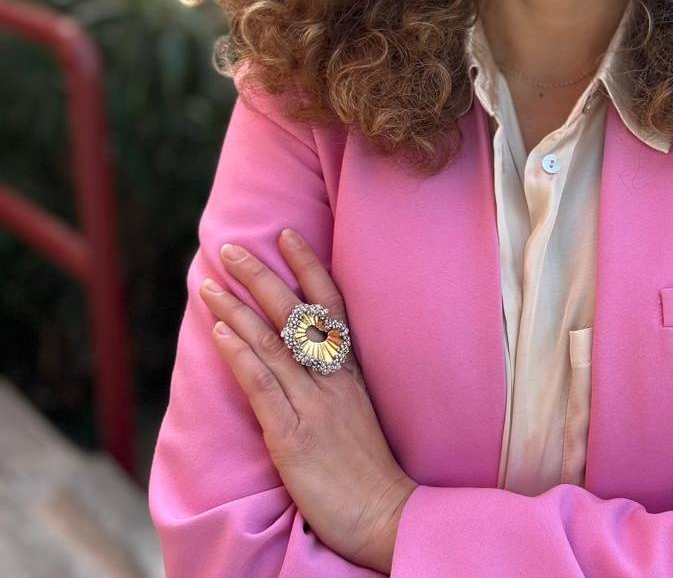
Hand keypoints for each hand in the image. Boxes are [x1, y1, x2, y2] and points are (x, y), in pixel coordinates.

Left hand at [199, 229, 417, 570]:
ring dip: (235, 309)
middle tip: (231, 247)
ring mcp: (313, 405)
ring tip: (209, 282)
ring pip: (271, 343)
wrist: (386, 515)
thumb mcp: (357, 414)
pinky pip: (263, 386)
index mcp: (349, 373)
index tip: (286, 235)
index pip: (330, 304)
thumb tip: (306, 359)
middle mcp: (333, 379)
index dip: (307, 267)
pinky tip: (220, 332)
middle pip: (295, 314)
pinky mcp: (293, 436)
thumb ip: (333, 385)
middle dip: (260, 276)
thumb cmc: (369, 472)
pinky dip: (240, 355)